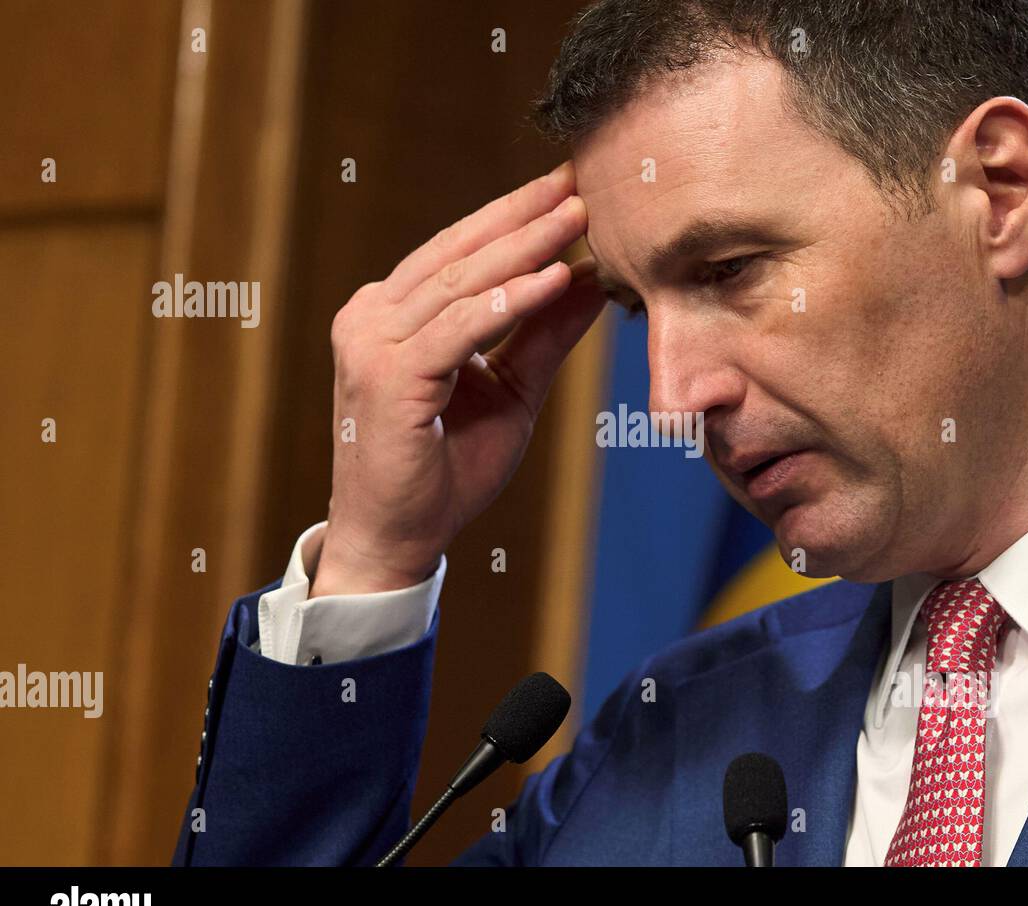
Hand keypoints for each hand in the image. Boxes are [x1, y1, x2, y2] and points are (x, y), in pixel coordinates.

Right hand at [311, 161, 605, 595]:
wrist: (399, 537)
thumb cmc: (446, 466)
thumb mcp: (511, 389)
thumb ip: (543, 332)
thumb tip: (592, 279)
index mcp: (392, 313)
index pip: (459, 250)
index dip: (514, 216)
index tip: (569, 187)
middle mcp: (371, 316)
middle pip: (459, 252)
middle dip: (524, 216)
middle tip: (580, 183)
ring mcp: (371, 343)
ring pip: (461, 282)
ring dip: (525, 247)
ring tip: (578, 217)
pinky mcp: (388, 376)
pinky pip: (460, 328)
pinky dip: (509, 301)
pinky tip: (554, 277)